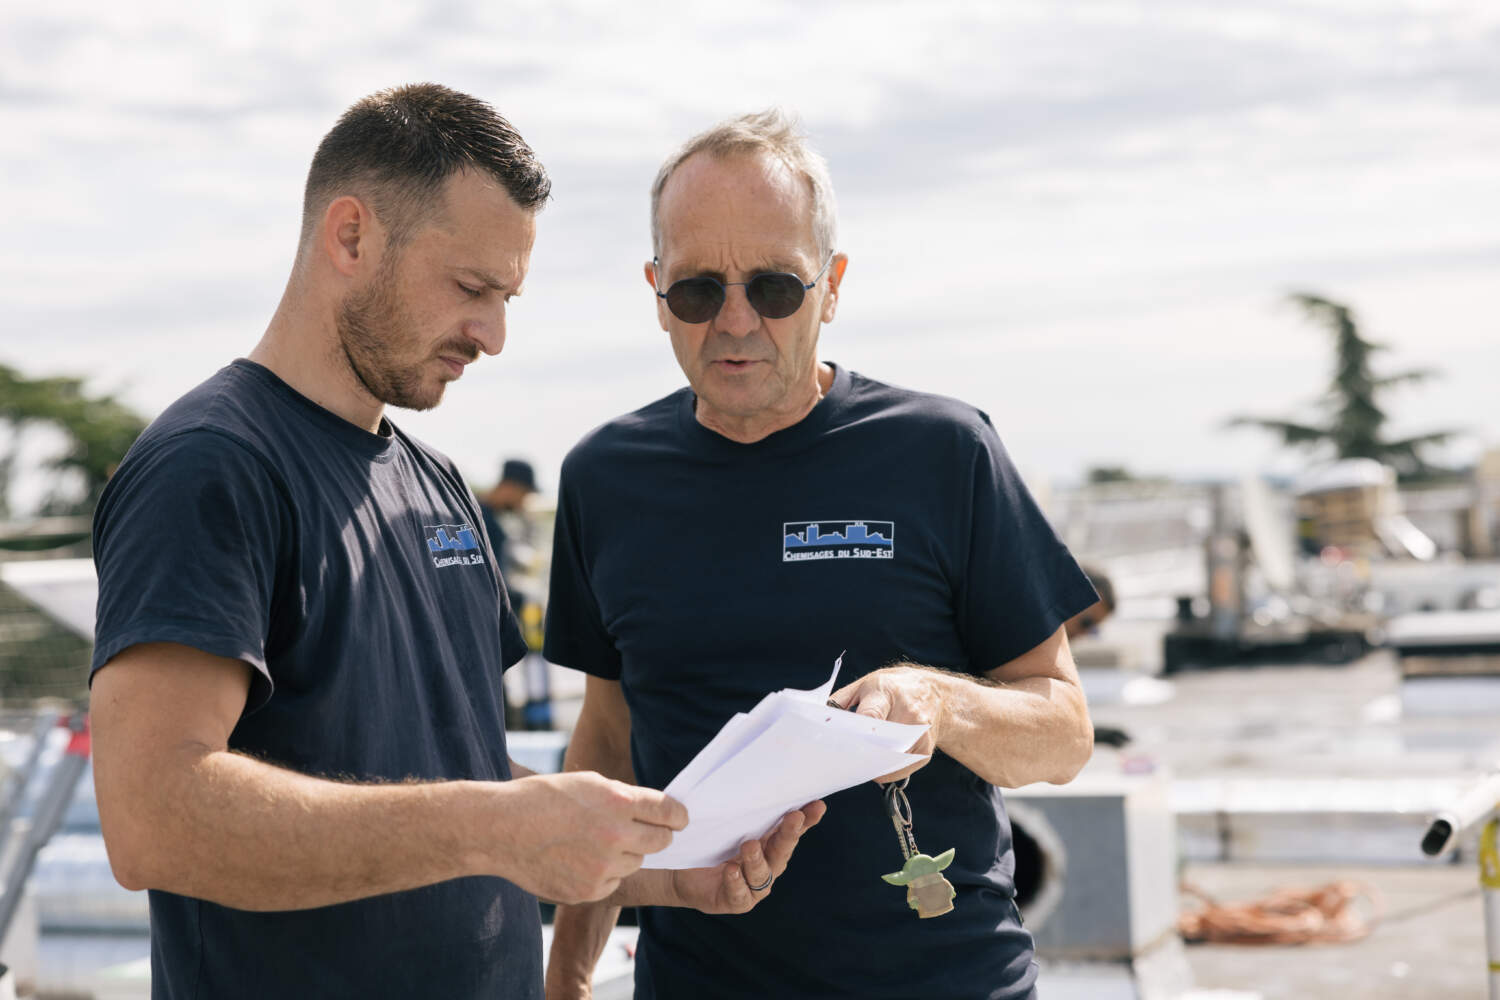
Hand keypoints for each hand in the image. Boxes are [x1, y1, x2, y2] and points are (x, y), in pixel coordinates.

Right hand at [494, 771, 687, 904]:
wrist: (500, 829)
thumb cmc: (542, 798)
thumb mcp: (588, 783)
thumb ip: (624, 797)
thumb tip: (652, 811)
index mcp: (618, 802)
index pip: (669, 812)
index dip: (678, 816)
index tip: (680, 819)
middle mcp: (616, 836)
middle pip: (661, 842)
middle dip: (655, 835)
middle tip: (641, 831)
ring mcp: (602, 868)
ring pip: (636, 863)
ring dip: (625, 854)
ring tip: (593, 842)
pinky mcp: (588, 892)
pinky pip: (613, 883)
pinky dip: (603, 874)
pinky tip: (578, 860)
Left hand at [670, 800, 826, 913]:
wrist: (682, 873)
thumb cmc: (711, 841)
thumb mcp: (726, 820)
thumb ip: (740, 807)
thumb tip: (748, 777)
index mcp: (770, 841)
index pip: (794, 829)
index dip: (808, 819)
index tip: (817, 804)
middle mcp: (768, 863)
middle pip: (782, 850)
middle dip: (789, 834)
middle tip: (793, 817)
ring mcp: (754, 884)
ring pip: (763, 874)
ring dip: (757, 860)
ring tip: (749, 845)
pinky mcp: (736, 900)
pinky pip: (740, 893)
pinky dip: (736, 882)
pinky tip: (731, 869)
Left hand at [831, 665, 942, 781]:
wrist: (934, 692)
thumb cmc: (893, 688)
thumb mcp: (865, 684)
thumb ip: (841, 701)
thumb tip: (821, 721)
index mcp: (887, 692)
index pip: (872, 716)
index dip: (855, 733)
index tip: (840, 742)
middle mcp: (908, 713)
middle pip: (880, 743)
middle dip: (860, 752)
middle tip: (842, 757)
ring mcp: (920, 734)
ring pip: (888, 761)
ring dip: (871, 764)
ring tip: (857, 759)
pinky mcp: (925, 750)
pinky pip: (898, 769)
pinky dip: (884, 769)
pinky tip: (876, 760)